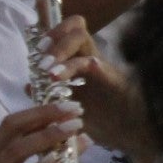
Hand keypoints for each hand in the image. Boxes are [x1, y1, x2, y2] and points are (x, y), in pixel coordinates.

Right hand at [0, 103, 84, 162]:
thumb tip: (83, 138)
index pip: (12, 126)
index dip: (39, 111)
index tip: (69, 105)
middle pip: (9, 130)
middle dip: (43, 115)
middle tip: (75, 110)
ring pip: (13, 152)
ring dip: (45, 137)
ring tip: (73, 129)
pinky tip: (55, 161)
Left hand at [36, 17, 153, 162]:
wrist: (133, 135)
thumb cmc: (106, 122)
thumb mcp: (71, 108)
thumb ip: (51, 95)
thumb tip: (28, 86)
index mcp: (83, 62)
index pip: (69, 33)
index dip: (52, 33)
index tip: (37, 51)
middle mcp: (93, 58)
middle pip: (75, 27)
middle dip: (54, 35)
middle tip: (41, 57)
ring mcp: (102, 65)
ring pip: (80, 37)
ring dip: (59, 49)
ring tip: (47, 70)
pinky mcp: (111, 77)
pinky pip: (90, 62)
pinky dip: (71, 66)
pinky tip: (57, 77)